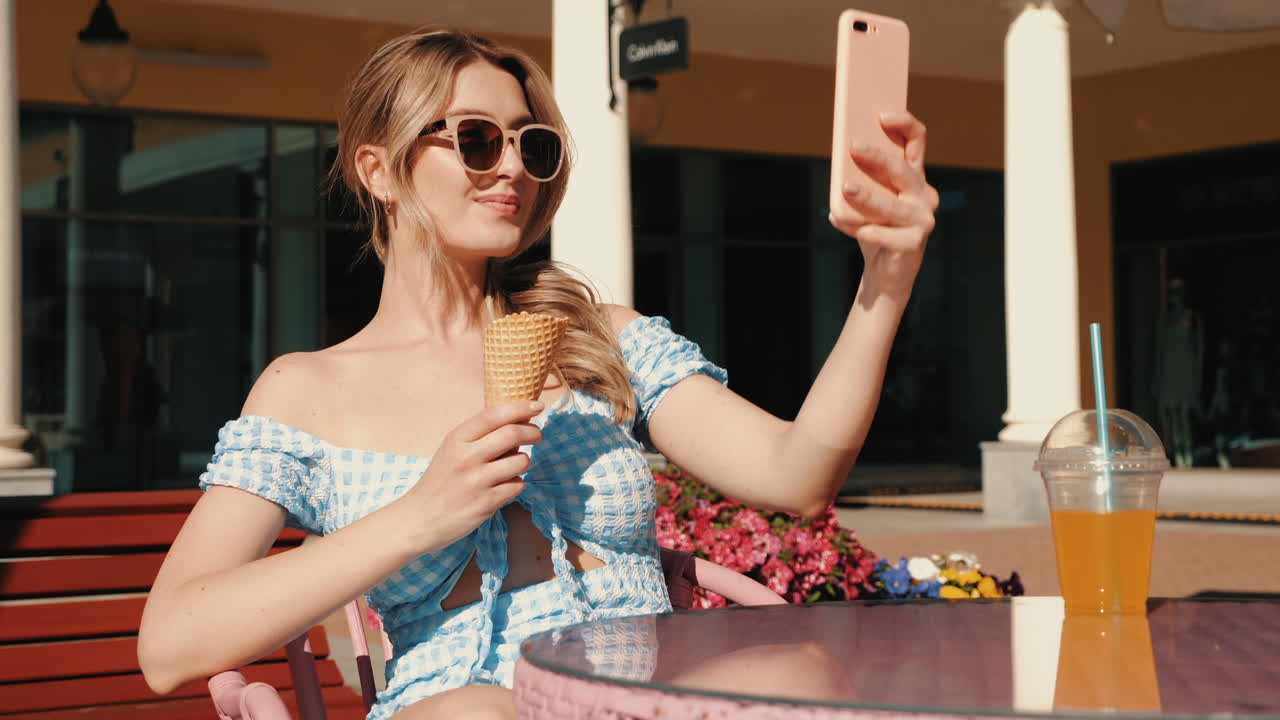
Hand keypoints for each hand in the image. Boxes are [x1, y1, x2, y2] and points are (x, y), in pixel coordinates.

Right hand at [401, 400, 543, 552]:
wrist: (420, 518)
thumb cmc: (441, 481)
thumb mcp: (452, 450)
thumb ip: (479, 435)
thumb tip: (518, 420)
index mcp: (457, 438)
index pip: (494, 414)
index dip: (520, 407)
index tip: (537, 406)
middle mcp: (466, 457)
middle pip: (513, 433)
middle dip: (533, 432)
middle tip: (537, 435)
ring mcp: (477, 481)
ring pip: (521, 461)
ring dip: (524, 462)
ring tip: (512, 467)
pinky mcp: (486, 503)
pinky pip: (518, 485)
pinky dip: (516, 484)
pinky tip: (502, 487)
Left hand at [829, 111, 938, 299]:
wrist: (886, 270)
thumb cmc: (876, 227)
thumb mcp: (866, 200)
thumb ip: (859, 180)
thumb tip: (840, 165)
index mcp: (913, 175)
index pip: (917, 141)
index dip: (904, 123)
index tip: (882, 115)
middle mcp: (923, 193)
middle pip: (903, 170)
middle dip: (877, 157)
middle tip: (853, 146)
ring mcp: (923, 218)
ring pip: (894, 205)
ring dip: (868, 197)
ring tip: (846, 188)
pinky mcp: (915, 242)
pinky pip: (890, 236)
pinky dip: (868, 231)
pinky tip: (850, 226)